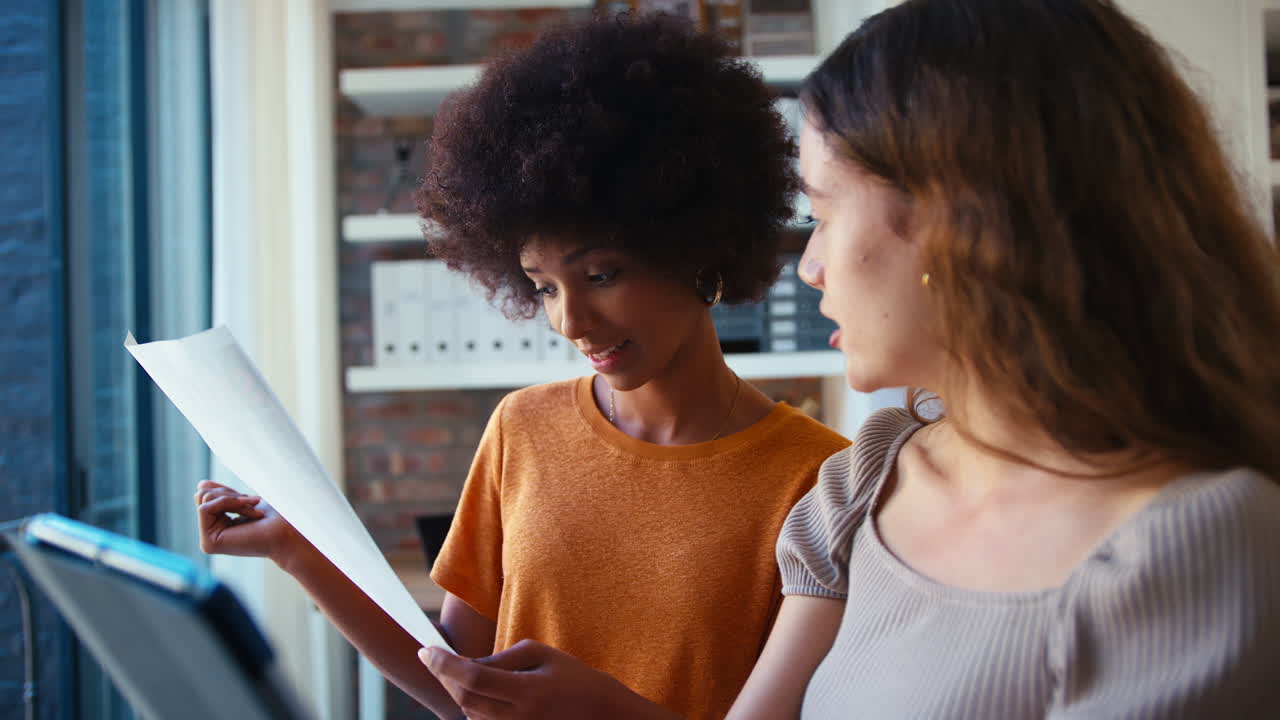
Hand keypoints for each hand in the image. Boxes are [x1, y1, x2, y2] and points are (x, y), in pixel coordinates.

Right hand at [193, 480, 304, 564]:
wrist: (289, 530)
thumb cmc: (275, 515)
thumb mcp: (243, 499)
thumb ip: (222, 494)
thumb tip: (200, 485)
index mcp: (218, 526)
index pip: (206, 495)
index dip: (228, 491)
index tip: (252, 500)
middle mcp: (210, 536)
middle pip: (202, 496)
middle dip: (230, 494)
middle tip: (255, 503)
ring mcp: (208, 541)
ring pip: (204, 499)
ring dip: (234, 499)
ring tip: (255, 509)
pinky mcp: (209, 543)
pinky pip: (205, 508)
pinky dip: (230, 503)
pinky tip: (252, 513)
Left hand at [418, 639, 674, 719]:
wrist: (604, 717)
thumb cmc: (575, 679)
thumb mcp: (542, 655)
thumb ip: (502, 658)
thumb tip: (468, 664)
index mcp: (528, 693)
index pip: (472, 678)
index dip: (443, 664)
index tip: (424, 649)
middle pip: (464, 700)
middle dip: (445, 677)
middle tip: (434, 658)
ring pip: (469, 716)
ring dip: (458, 693)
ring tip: (459, 672)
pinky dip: (473, 709)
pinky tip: (478, 694)